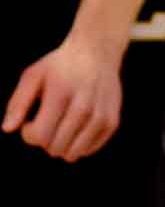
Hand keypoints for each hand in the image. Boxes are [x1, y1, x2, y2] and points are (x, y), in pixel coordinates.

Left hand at [2, 35, 122, 160]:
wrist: (97, 53)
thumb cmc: (59, 67)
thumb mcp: (33, 76)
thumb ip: (17, 103)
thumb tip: (7, 129)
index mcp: (61, 93)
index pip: (40, 136)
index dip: (29, 135)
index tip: (30, 122)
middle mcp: (84, 106)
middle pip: (56, 147)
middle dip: (44, 140)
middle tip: (46, 122)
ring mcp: (101, 115)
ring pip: (73, 154)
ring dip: (61, 144)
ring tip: (60, 126)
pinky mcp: (112, 122)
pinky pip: (88, 151)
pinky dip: (78, 144)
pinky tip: (75, 127)